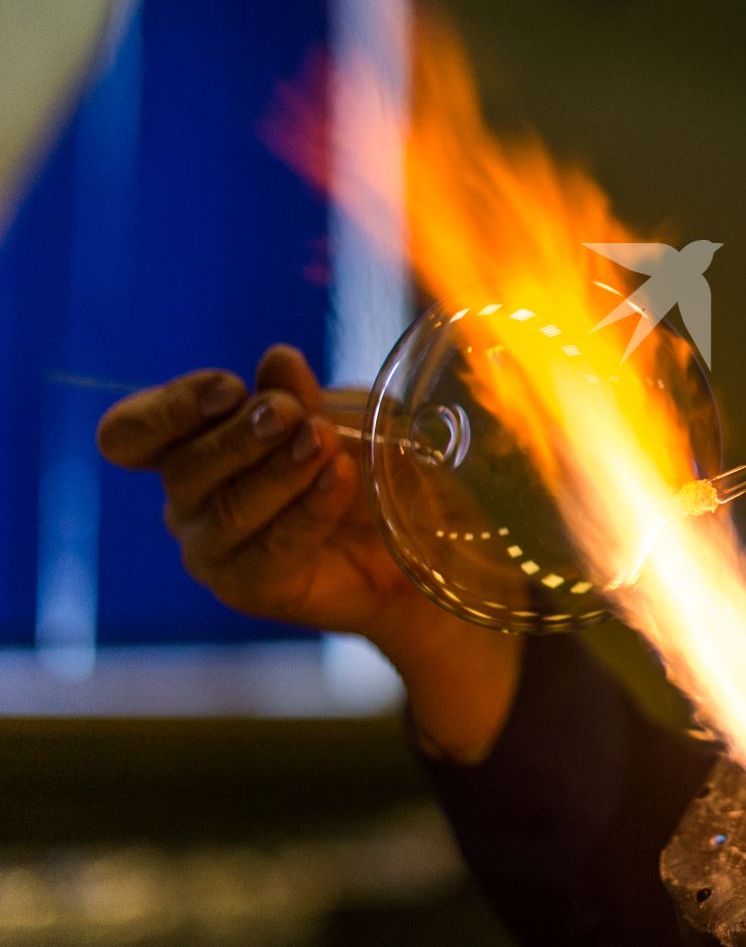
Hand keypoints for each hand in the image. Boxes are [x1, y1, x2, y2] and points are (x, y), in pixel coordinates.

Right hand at [97, 344, 519, 760]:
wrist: (412, 538)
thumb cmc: (361, 465)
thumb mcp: (336, 417)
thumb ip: (300, 396)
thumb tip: (278, 360)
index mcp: (191, 446)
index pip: (130, 432)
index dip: (169, 408)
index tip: (230, 388)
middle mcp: (188, 500)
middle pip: (185, 466)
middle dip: (243, 434)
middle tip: (295, 415)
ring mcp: (213, 550)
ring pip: (228, 508)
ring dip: (280, 471)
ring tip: (324, 445)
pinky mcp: (249, 589)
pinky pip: (270, 548)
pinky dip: (308, 509)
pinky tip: (338, 479)